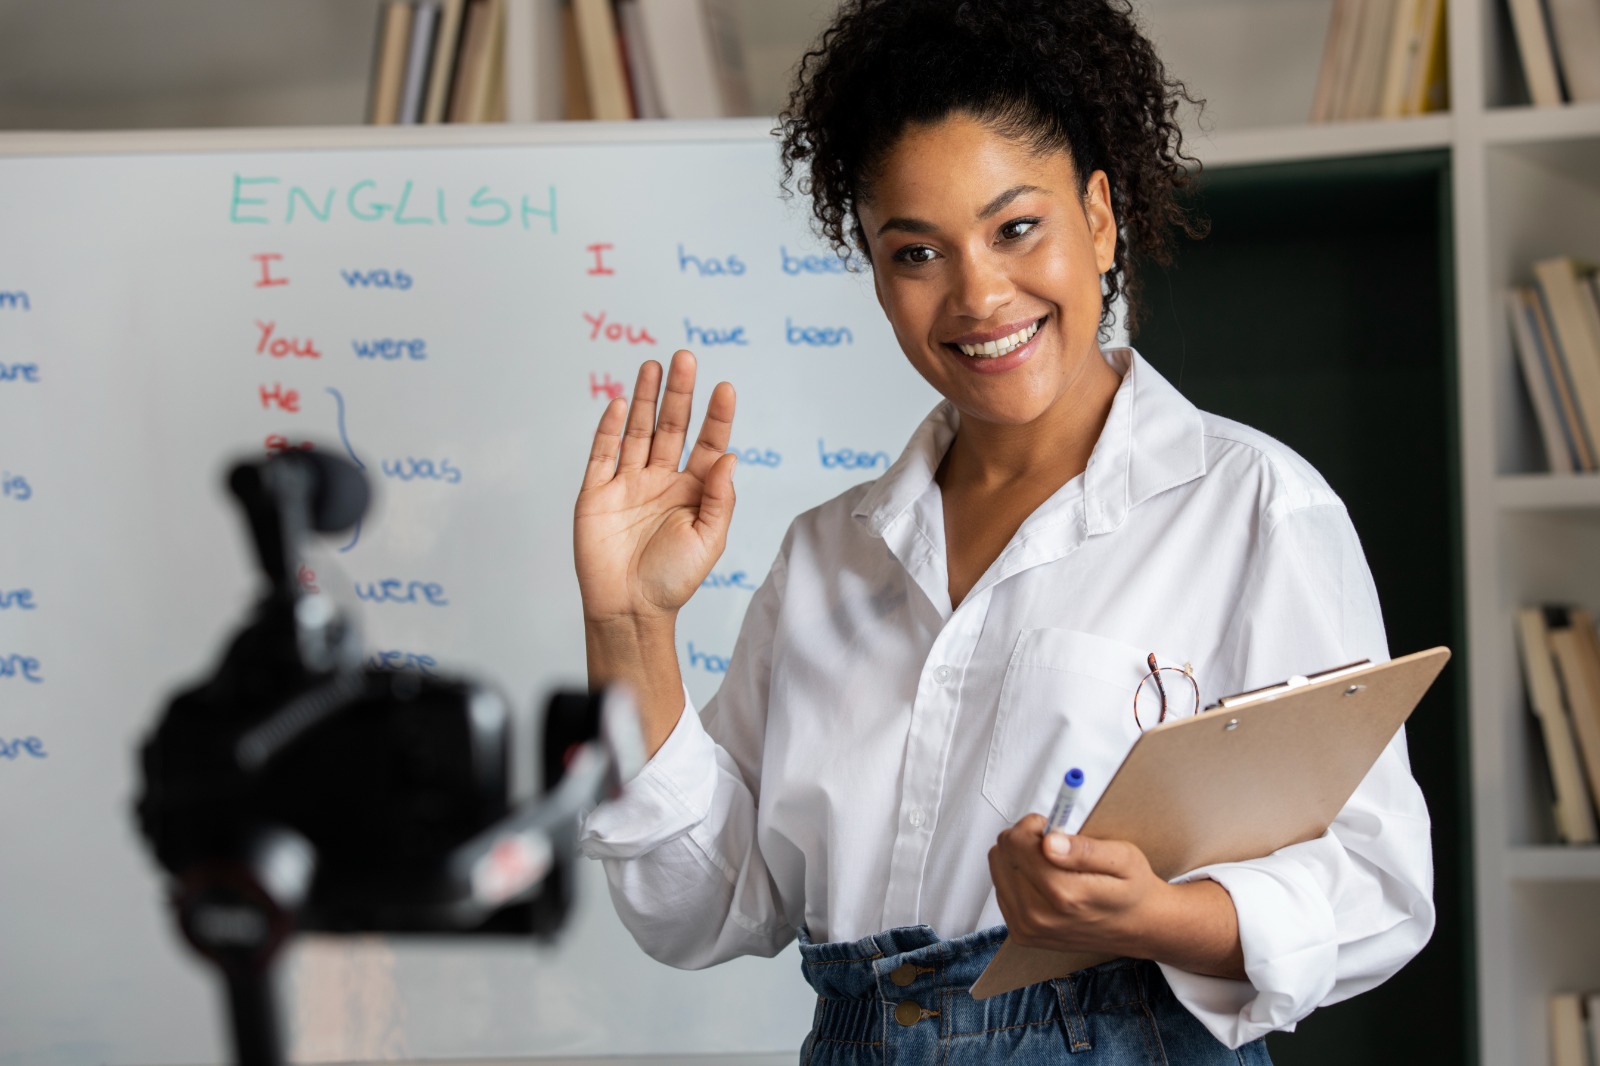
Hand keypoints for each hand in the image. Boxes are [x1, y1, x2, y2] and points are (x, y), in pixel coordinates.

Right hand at [574, 350, 736, 625]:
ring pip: (637, 431)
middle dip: (679, 393)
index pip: (707, 443)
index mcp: (693, 490)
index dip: (716, 416)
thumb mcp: (709, 541)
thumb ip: (720, 498)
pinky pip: (602, 454)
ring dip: (645, 399)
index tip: (725, 388)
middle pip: (672, 427)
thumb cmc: (673, 580)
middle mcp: (661, 480)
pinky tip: (618, 403)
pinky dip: (608, 429)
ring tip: (653, 366)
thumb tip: (728, 454)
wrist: (629, 609)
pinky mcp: (596, 493)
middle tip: (686, 357)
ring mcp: (627, 484)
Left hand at [988, 815, 1245, 977]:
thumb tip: (1048, 842)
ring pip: (998, 867)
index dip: (1034, 825)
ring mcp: (1027, 928)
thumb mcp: (1123, 858)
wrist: (1137, 927)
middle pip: (1002, 852)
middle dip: (1026, 839)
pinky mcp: (1021, 933)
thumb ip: (1085, 849)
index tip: (1054, 828)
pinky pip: (1001, 887)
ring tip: (1051, 863)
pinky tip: (1044, 881)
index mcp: (1064, 894)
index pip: (1016, 842)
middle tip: (1055, 844)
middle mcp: (1038, 916)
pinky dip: (1018, 876)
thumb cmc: (1131, 888)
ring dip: (1020, 857)